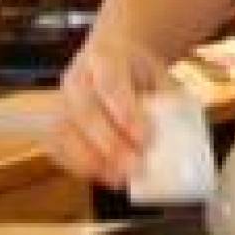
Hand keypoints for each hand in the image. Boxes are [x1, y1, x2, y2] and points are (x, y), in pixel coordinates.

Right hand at [48, 34, 167, 189]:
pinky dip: (78, 166)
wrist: (114, 56)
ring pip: (65, 131)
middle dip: (110, 143)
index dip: (125, 112)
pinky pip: (57, 147)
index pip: (110, 83)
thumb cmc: (140, 71)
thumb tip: (180, 140)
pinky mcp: (54, 121)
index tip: (145, 137)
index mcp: (105, 57)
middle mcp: (77, 76)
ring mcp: (61, 99)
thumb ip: (166, 101)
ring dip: (91, 160)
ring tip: (119, 178)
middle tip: (135, 165)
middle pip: (85, 111)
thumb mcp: (159, 75)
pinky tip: (103, 177)